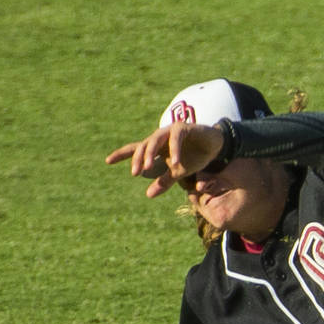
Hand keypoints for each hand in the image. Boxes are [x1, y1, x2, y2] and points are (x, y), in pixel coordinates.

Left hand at [106, 122, 225, 197]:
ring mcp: (171, 131)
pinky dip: (174, 150)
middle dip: (138, 159)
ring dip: (151, 154)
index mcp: (157, 147)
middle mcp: (160, 137)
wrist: (215, 146)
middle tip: (135, 173)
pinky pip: (176, 138)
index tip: (108, 161)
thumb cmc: (196, 157)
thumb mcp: (179, 172)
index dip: (122, 154)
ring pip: (155, 139)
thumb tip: (148, 195)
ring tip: (148, 168)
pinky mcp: (184, 128)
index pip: (136, 149)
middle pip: (144, 145)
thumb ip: (165, 181)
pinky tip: (175, 162)